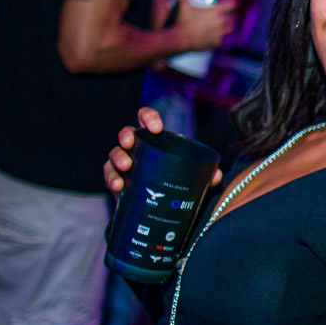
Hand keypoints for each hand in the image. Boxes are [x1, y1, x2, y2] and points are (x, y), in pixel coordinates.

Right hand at [102, 107, 223, 194]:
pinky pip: (109, 176)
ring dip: (117, 158)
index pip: (146, 118)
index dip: (148, 117)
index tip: (156, 128)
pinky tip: (118, 187)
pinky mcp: (117, 181)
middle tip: (130, 143)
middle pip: (126, 134)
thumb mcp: (189, 176)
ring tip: (125, 167)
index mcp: (153, 139)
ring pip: (114, 154)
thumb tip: (216, 176)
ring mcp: (124, 163)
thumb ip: (204, 174)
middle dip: (126, 136)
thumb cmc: (173, 181)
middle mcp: (136, 147)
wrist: (157, 207)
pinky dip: (112, 180)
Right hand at [175, 0, 237, 50]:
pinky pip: (225, 39)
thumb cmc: (183, 21)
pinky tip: (219, 36)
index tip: (227, 4)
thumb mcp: (183, 5)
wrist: (182, 38)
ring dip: (229, 27)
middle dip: (230, 16)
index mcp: (215, 11)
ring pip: (231, 29)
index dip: (230, 3)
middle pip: (233, 17)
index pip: (231, 4)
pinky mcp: (217, 42)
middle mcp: (220, 21)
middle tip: (225, 16)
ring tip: (224, 26)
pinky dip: (223, 37)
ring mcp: (220, 33)